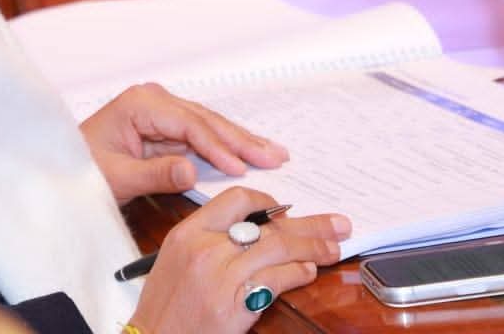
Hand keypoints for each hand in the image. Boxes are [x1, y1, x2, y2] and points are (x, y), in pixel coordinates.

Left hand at [80, 83, 288, 202]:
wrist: (62, 166)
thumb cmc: (82, 168)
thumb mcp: (116, 177)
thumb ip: (155, 174)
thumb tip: (192, 170)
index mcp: (141, 103)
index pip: (189, 124)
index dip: (218, 146)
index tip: (242, 167)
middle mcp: (154, 100)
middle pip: (206, 120)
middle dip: (242, 139)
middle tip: (277, 155)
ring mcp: (162, 111)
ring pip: (209, 125)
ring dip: (241, 141)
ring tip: (274, 153)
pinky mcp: (166, 125)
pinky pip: (202, 135)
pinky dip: (226, 146)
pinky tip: (250, 152)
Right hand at [129, 188, 349, 333]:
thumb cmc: (166, 305)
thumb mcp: (175, 258)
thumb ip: (209, 239)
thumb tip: (256, 230)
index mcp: (188, 232)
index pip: (237, 199)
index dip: (268, 202)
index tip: (287, 210)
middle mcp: (205, 248)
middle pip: (268, 225)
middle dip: (309, 225)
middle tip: (338, 224)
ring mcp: (220, 276)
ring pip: (279, 249)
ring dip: (313, 248)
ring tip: (333, 249)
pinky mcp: (234, 304)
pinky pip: (276, 280)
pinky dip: (297, 273)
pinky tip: (308, 272)